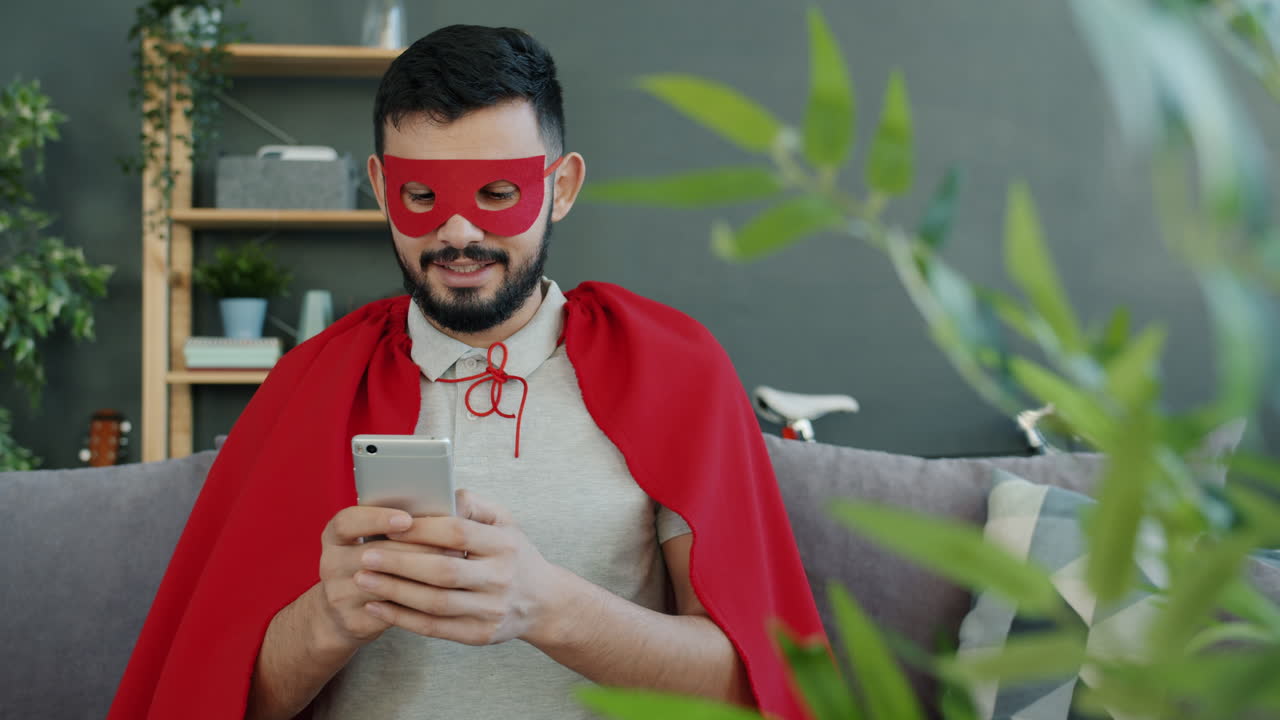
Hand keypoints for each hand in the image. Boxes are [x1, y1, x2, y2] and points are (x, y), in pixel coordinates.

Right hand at [315, 505, 455, 649]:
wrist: (342, 614)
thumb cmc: (373, 566)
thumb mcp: (375, 539)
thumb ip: (403, 523)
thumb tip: (451, 503)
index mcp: (335, 537)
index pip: (347, 522)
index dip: (376, 519)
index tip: (406, 519)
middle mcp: (330, 564)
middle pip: (373, 553)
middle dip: (416, 548)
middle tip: (451, 544)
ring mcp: (338, 595)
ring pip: (384, 583)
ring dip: (421, 575)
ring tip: (452, 567)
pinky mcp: (353, 621)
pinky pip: (390, 611)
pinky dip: (417, 601)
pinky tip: (440, 593)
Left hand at [354, 490, 565, 645]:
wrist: (543, 602)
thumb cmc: (514, 555)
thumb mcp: (506, 521)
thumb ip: (473, 504)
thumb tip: (440, 495)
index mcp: (505, 544)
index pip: (458, 533)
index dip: (422, 529)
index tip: (390, 526)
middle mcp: (500, 578)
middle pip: (443, 571)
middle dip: (400, 563)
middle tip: (367, 555)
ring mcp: (491, 610)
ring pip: (435, 603)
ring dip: (395, 592)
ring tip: (363, 580)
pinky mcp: (479, 635)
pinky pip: (434, 628)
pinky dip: (402, 618)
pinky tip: (378, 606)